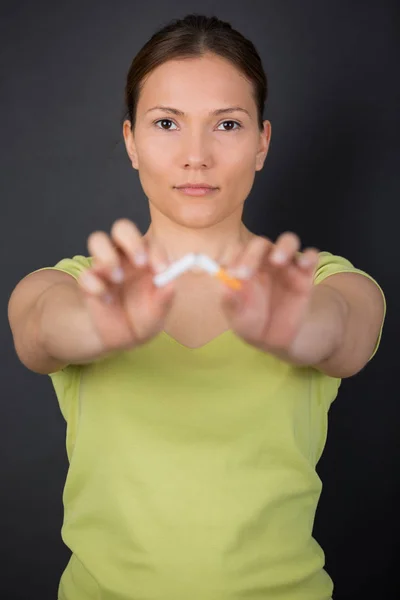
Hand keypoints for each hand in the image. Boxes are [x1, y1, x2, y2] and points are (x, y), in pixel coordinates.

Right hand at [77, 219, 175, 351]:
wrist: (123, 337)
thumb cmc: (145, 317)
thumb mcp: (159, 312)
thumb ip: (165, 298)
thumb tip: (170, 284)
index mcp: (147, 258)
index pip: (151, 242)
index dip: (157, 252)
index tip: (161, 270)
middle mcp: (125, 255)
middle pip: (122, 228)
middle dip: (131, 241)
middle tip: (140, 264)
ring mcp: (104, 266)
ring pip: (98, 240)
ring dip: (108, 257)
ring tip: (118, 279)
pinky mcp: (88, 281)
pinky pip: (85, 274)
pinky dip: (95, 286)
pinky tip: (106, 299)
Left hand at [220, 232, 319, 354]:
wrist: (271, 338)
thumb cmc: (249, 321)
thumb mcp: (236, 316)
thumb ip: (231, 301)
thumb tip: (227, 287)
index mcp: (243, 265)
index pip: (237, 250)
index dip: (234, 258)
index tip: (232, 275)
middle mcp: (264, 260)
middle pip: (260, 244)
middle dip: (252, 255)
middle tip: (246, 274)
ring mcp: (286, 266)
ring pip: (288, 241)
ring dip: (284, 247)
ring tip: (278, 261)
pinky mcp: (305, 274)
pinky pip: (311, 257)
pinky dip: (309, 257)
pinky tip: (304, 265)